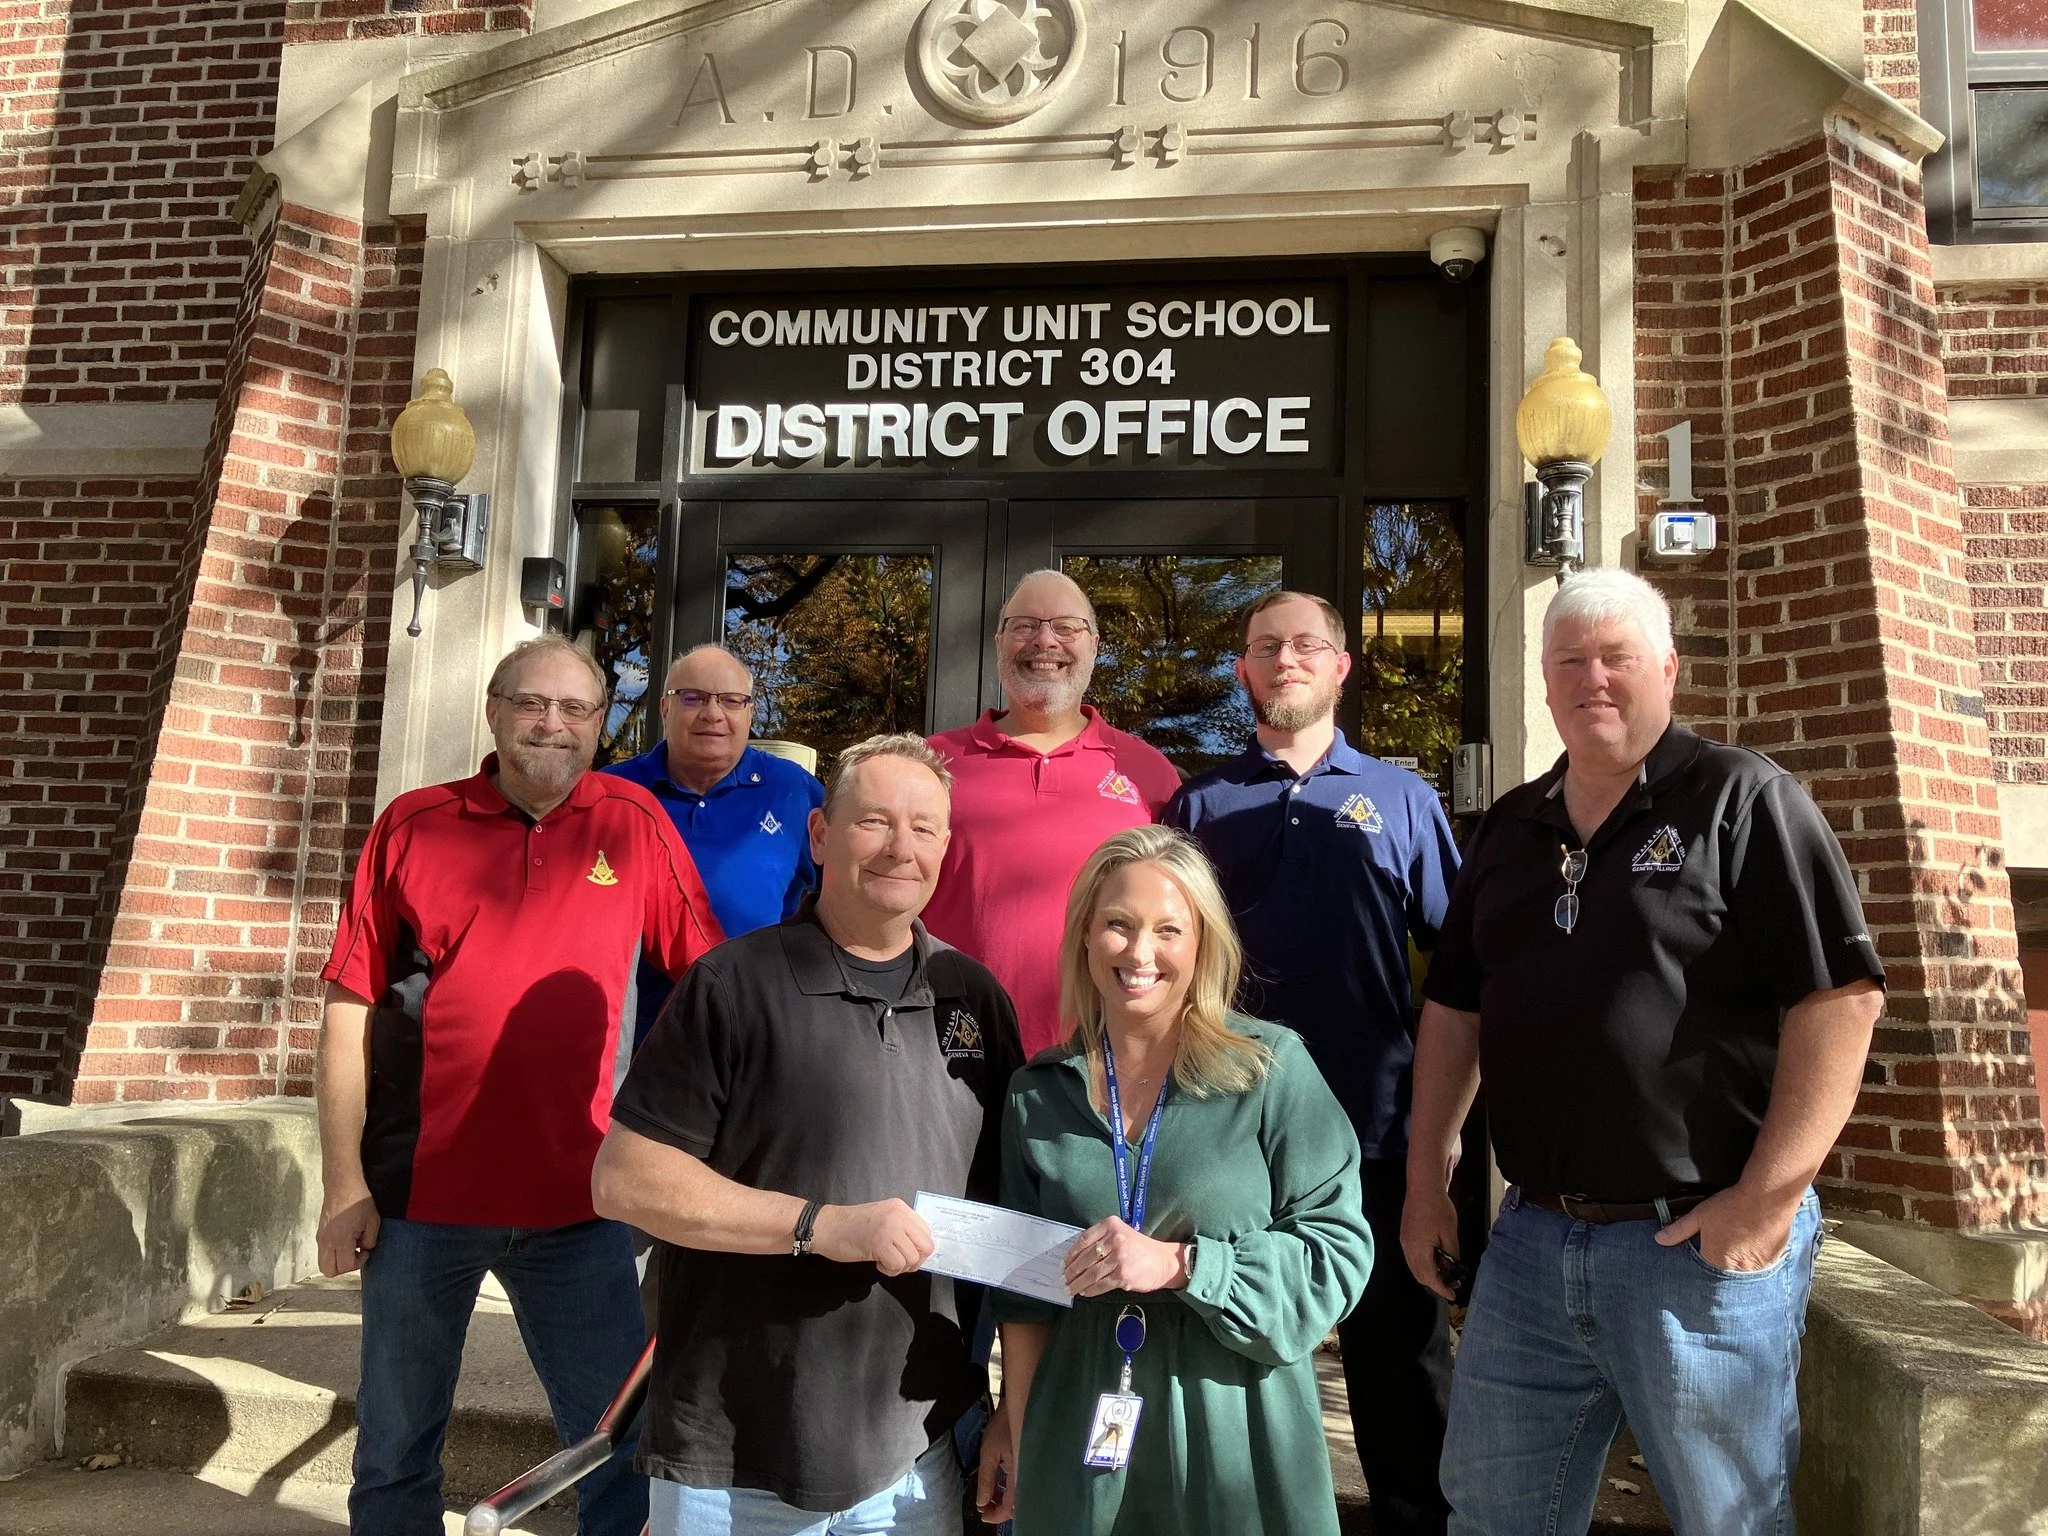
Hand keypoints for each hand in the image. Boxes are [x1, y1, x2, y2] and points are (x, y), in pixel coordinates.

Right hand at [317, 1188, 379, 1276]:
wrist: (342, 1185)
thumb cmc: (358, 1201)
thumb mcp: (373, 1221)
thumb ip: (370, 1240)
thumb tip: (364, 1249)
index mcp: (340, 1240)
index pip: (345, 1266)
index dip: (359, 1263)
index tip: (366, 1251)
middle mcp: (326, 1242)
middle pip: (329, 1271)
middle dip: (344, 1268)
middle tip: (356, 1254)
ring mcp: (320, 1238)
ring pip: (323, 1264)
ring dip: (337, 1262)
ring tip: (350, 1248)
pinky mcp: (319, 1233)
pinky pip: (322, 1253)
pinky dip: (332, 1254)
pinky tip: (344, 1241)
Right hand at [811, 1199, 933, 1275]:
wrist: (826, 1226)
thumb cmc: (851, 1225)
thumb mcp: (882, 1219)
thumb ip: (901, 1228)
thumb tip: (918, 1249)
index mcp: (901, 1207)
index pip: (926, 1232)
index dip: (918, 1248)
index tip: (904, 1253)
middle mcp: (899, 1215)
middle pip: (926, 1246)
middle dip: (915, 1260)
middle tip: (898, 1262)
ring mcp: (890, 1228)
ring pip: (913, 1258)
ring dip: (900, 1267)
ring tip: (884, 1261)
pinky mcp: (880, 1243)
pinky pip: (898, 1265)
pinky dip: (889, 1270)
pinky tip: (877, 1263)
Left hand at [975, 1399, 1016, 1523]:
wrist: (1019, 1406)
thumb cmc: (1004, 1426)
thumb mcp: (989, 1452)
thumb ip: (986, 1479)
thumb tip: (982, 1502)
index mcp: (1019, 1474)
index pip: (1011, 1507)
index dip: (996, 1515)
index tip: (983, 1514)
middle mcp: (1027, 1476)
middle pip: (1017, 1505)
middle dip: (999, 1510)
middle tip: (984, 1506)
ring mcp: (1029, 1471)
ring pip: (1018, 1497)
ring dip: (1003, 1501)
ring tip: (988, 1497)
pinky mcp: (1028, 1466)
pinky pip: (1020, 1486)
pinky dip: (1008, 1491)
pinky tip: (998, 1487)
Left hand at [1063, 1217, 1185, 1296]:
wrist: (1162, 1261)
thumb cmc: (1138, 1247)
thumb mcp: (1121, 1233)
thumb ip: (1101, 1239)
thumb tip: (1075, 1256)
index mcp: (1111, 1225)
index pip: (1084, 1239)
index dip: (1071, 1254)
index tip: (1064, 1263)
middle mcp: (1115, 1239)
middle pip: (1085, 1258)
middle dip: (1072, 1271)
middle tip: (1064, 1279)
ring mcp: (1120, 1258)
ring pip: (1091, 1273)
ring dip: (1078, 1283)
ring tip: (1070, 1288)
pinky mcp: (1123, 1275)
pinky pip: (1101, 1284)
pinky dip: (1090, 1290)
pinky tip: (1085, 1292)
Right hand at [1401, 1180, 1460, 1300]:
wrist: (1423, 1187)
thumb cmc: (1438, 1209)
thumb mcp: (1450, 1233)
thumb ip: (1451, 1255)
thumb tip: (1452, 1269)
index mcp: (1418, 1249)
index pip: (1429, 1277)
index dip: (1441, 1288)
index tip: (1452, 1295)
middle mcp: (1408, 1248)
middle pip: (1419, 1275)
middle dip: (1435, 1283)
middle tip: (1453, 1284)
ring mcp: (1405, 1242)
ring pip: (1415, 1267)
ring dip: (1430, 1274)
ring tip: (1447, 1272)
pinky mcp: (1406, 1236)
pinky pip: (1414, 1258)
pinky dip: (1425, 1264)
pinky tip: (1438, 1260)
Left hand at [1653, 1186, 1797, 1271]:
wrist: (1765, 1198)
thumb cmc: (1730, 1206)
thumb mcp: (1699, 1215)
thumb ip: (1678, 1230)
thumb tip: (1659, 1240)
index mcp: (1714, 1259)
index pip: (1704, 1263)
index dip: (1707, 1250)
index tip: (1714, 1239)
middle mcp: (1734, 1269)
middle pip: (1724, 1267)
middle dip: (1724, 1255)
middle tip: (1730, 1235)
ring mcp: (1755, 1268)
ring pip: (1743, 1268)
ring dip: (1741, 1257)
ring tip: (1744, 1236)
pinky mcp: (1771, 1262)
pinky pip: (1761, 1265)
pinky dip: (1757, 1256)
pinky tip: (1756, 1239)